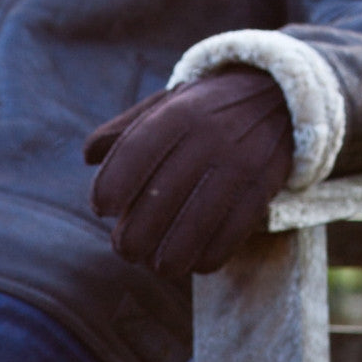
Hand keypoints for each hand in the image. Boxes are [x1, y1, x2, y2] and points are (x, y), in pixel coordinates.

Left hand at [84, 65, 293, 276]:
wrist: (274, 98)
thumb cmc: (204, 109)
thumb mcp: (166, 104)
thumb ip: (124, 129)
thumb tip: (87, 156)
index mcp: (177, 113)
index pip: (133, 154)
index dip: (111, 187)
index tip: (101, 207)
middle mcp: (207, 136)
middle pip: (159, 198)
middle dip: (133, 234)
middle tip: (124, 246)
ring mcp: (238, 163)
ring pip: (194, 225)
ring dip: (167, 256)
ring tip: (155, 263)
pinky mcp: (262, 187)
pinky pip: (230, 234)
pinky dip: (207, 257)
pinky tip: (194, 262)